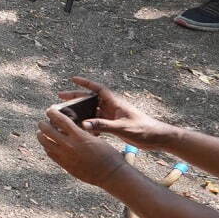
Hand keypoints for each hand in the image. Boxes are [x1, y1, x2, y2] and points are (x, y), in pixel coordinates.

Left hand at [39, 104, 127, 186]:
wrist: (111, 174)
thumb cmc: (108, 155)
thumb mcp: (95, 139)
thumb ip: (81, 133)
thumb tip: (72, 127)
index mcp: (79, 136)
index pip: (60, 120)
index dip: (52, 113)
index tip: (49, 110)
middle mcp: (69, 145)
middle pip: (47, 130)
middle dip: (42, 124)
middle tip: (42, 122)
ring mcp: (65, 156)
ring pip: (44, 143)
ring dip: (41, 136)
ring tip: (41, 133)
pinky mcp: (64, 165)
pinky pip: (50, 154)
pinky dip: (47, 147)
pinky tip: (49, 145)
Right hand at [63, 76, 180, 148]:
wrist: (158, 138)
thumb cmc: (144, 130)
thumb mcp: (123, 128)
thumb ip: (104, 126)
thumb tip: (84, 125)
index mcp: (115, 103)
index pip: (98, 89)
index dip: (85, 83)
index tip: (72, 78)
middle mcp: (112, 107)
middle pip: (91, 99)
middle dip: (76, 97)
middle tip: (60, 97)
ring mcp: (113, 116)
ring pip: (92, 111)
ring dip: (80, 111)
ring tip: (66, 114)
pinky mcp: (114, 125)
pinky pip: (97, 122)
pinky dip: (88, 124)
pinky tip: (81, 129)